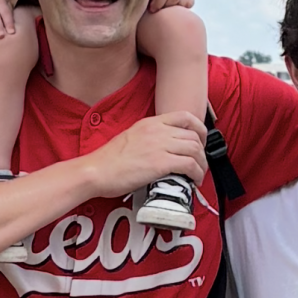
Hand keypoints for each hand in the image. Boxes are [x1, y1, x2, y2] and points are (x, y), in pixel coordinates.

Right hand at [85, 112, 207, 196]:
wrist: (95, 171)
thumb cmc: (109, 160)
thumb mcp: (132, 136)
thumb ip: (150, 137)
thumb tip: (165, 147)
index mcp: (150, 122)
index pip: (185, 116)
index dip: (199, 128)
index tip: (200, 140)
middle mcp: (158, 131)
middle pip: (193, 135)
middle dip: (202, 150)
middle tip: (200, 162)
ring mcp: (160, 146)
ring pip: (195, 150)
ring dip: (202, 164)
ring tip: (198, 174)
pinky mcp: (160, 163)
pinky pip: (189, 165)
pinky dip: (197, 173)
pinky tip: (194, 180)